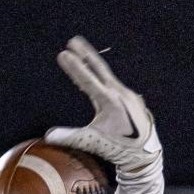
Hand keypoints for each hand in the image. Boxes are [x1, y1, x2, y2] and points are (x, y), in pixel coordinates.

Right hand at [46, 36, 160, 172]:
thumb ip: (70, 136)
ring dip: (94, 65)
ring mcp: (128, 94)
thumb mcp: (92, 142)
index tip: (63, 52)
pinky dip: (103, 79)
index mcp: (109, 100)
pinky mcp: (132, 98)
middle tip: (73, 40)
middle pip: (99, 68)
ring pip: (107, 76)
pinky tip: (99, 82)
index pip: (87, 79)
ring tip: (83, 57)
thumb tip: (48, 135)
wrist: (145, 154)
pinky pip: (114, 85)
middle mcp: (120, 92)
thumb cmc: (118, 148)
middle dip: (85, 53)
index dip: (74, 66)